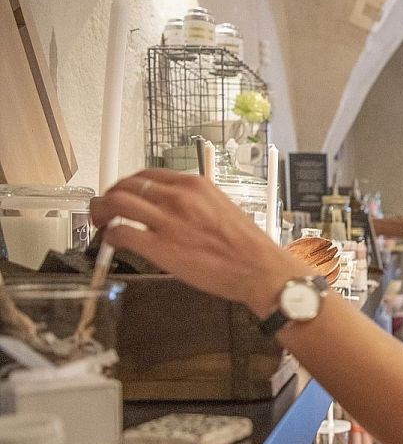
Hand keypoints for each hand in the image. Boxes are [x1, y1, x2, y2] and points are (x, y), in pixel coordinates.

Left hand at [90, 169, 309, 317]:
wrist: (260, 269)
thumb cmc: (247, 246)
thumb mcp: (221, 208)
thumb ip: (194, 203)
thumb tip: (172, 207)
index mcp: (195, 185)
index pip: (147, 175)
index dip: (128, 184)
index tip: (125, 194)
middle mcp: (179, 198)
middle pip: (126, 185)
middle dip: (109, 196)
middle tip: (105, 209)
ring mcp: (168, 221)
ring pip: (116, 203)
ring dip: (101, 212)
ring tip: (101, 222)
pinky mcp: (161, 248)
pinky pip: (121, 234)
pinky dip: (110, 237)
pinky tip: (113, 243)